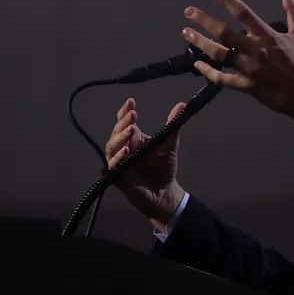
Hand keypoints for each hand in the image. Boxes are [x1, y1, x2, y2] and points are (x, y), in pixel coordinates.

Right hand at [104, 98, 187, 226]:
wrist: (164, 192)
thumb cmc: (163, 168)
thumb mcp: (169, 145)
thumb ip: (173, 125)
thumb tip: (181, 104)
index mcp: (134, 138)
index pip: (125, 121)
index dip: (125, 112)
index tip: (131, 102)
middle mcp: (123, 147)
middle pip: (117, 132)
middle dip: (123, 123)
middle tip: (132, 116)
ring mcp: (119, 161)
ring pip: (112, 147)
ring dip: (120, 138)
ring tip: (130, 131)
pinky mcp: (118, 175)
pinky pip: (113, 166)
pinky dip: (118, 158)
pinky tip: (126, 152)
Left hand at [182, 0, 293, 125]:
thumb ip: (293, 11)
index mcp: (268, 36)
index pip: (243, 13)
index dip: (226, 0)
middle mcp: (255, 51)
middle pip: (224, 33)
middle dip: (204, 21)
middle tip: (188, 12)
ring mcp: (249, 70)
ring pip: (219, 55)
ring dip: (200, 43)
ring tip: (186, 33)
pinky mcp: (246, 87)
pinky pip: (223, 80)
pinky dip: (208, 72)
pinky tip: (197, 64)